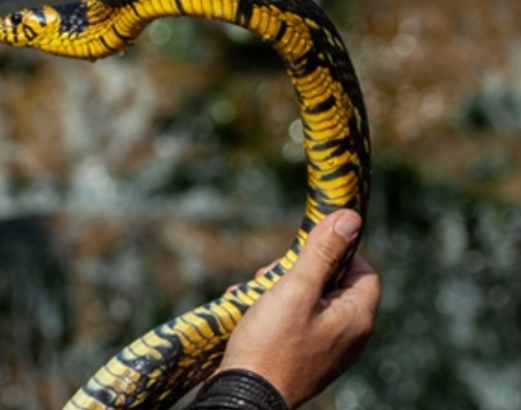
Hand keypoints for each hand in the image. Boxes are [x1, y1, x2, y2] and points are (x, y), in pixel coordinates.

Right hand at [218, 209, 380, 407]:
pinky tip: (250, 313)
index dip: (337, 253)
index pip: (363, 271)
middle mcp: (349, 338)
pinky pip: (298, 325)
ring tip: (255, 294)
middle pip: (335, 287)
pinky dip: (276, 314)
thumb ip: (321, 253)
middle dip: (300, 272)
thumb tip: (350, 218)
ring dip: (283, 292)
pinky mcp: (306, 360)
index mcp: (356, 319)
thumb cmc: (271, 344)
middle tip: (271, 274)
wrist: (247, 397)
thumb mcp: (294, 290)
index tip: (305, 250)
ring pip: (312, 305)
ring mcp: (328, 352)